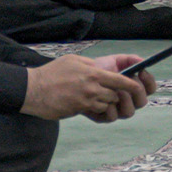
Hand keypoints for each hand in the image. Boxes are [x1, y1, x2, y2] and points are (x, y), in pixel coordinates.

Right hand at [20, 54, 149, 122]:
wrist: (33, 90)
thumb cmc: (52, 73)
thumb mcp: (73, 60)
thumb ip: (91, 64)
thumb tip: (103, 68)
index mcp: (93, 73)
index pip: (121, 81)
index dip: (132, 85)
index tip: (138, 87)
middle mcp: (92, 88)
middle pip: (116, 95)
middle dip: (116, 94)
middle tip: (108, 90)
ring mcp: (86, 101)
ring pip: (107, 104)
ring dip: (105, 101)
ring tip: (92, 94)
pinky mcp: (79, 110)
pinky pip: (95, 111)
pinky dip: (95, 107)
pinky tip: (84, 101)